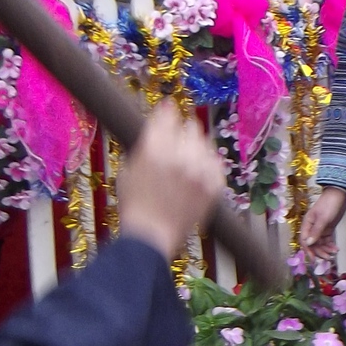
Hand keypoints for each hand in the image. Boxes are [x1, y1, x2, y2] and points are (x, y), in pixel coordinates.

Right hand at [115, 106, 226, 258]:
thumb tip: (156, 129)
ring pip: (205, 143)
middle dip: (183, 129)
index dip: (168, 110)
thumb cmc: (134, 205)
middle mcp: (181, 156)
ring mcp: (200, 172)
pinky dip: (209, 163)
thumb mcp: (129, 169)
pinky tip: (200, 167)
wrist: (151, 237)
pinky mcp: (213, 186)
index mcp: (155, 149)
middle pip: (190, 126)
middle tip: (178, 136)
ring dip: (196, 145)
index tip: (169, 108)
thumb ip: (145, 146)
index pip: (168, 115)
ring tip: (188, 155)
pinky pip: (217, 163)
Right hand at [298, 186, 345, 265]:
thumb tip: (309, 244)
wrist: (339, 195)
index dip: (308, 250)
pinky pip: (327, 240)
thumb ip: (316, 231)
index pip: (305, 240)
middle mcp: (312, 228)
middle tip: (327, 258)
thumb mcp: (323, 219)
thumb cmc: (329, 205)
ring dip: (326, 250)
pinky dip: (330, 245)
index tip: (314, 259)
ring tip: (333, 253)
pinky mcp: (328, 229)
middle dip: (319, 252)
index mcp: (307, 224)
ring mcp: (320, 229)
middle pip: (313, 244)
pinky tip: (336, 249)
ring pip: (320, 243)